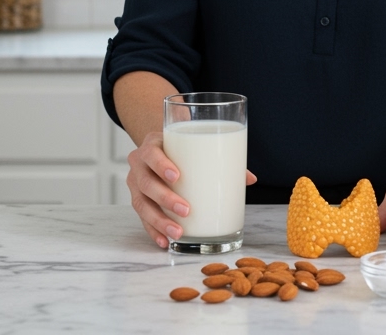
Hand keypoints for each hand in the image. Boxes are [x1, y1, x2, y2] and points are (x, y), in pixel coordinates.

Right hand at [125, 131, 256, 248]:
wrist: (159, 146)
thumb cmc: (179, 146)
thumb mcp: (194, 144)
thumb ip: (220, 158)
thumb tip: (250, 179)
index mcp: (152, 146)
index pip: (151, 154)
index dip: (161, 165)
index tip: (177, 176)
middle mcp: (139, 165)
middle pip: (147, 183)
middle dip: (165, 198)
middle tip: (186, 209)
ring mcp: (135, 184)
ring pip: (142, 204)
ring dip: (159, 221)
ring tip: (178, 232)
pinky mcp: (138, 199)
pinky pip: (142, 218)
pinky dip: (153, 231)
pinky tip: (164, 242)